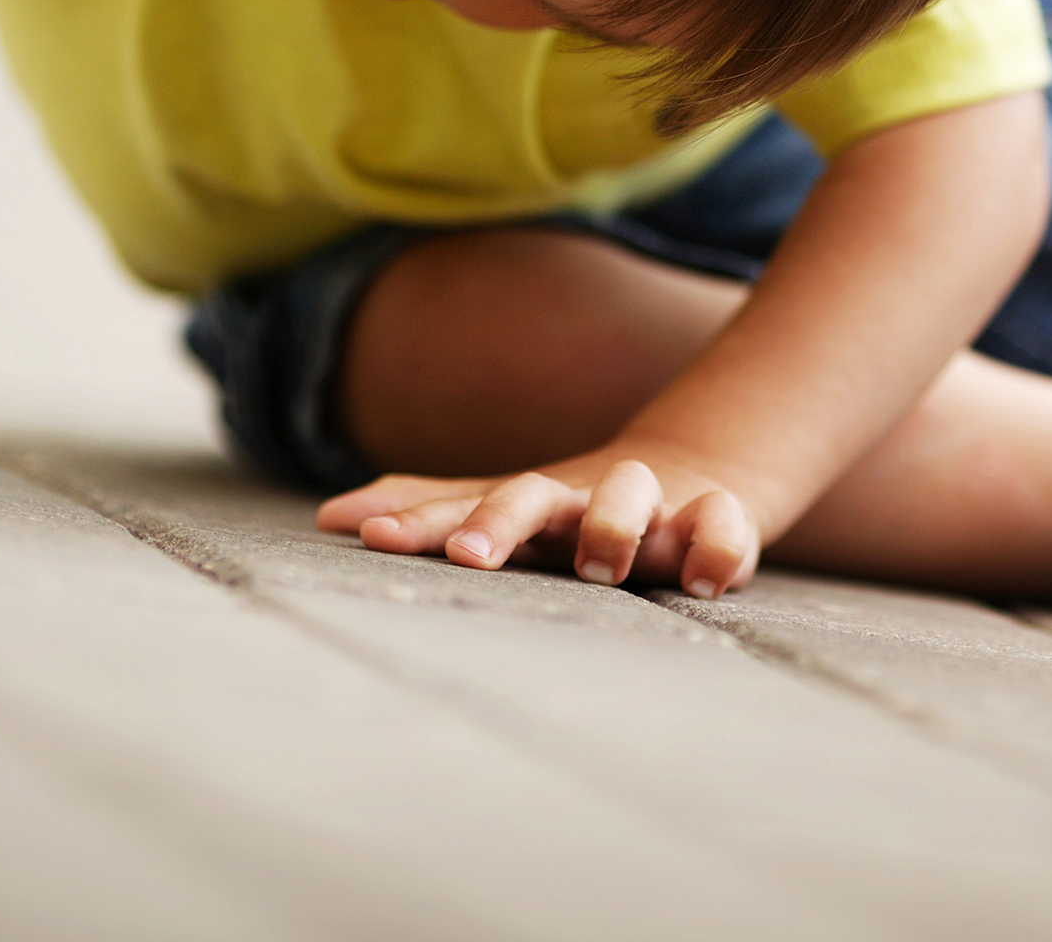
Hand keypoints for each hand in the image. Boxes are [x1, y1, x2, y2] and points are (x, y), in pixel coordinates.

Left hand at [317, 443, 765, 598]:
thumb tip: (327, 516)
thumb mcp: (503, 506)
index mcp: (530, 500)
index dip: (421, 523)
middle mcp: (583, 497)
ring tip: (597, 564)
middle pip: (537, 493)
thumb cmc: (576, 509)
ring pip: (633, 492)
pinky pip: (724, 526)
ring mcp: (652, 508)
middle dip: (502, 519)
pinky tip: (699, 581)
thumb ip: (430, 511)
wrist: (692, 470)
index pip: (463, 503)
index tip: (373, 541)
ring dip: (614, 520)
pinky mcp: (716, 523)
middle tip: (472, 556)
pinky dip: (717, 545)